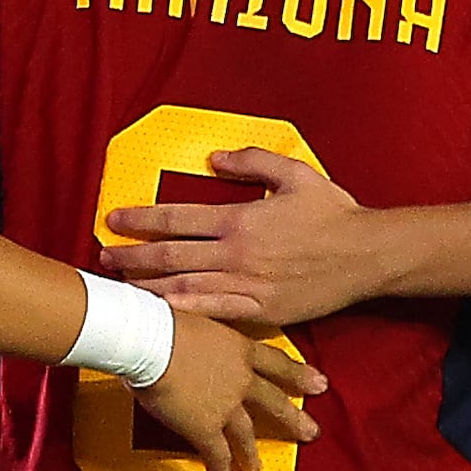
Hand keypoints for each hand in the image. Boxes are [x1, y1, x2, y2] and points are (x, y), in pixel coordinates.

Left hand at [98, 147, 390, 323]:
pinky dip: (186, 313)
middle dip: (133, 257)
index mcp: (241, 219)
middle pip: (172, 257)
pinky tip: (162, 313)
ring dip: (149, 286)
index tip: (113, 219)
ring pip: (187, 288)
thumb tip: (213, 157)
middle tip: (103, 257)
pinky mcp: (262, 311)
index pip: (178, 219)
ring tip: (122, 286)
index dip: (141, 220)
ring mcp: (249, 286)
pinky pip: (216, 313)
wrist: (367, 256)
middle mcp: (238, 255)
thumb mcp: (294, 173)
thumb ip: (251, 161)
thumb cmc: (332, 213)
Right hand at [125, 311, 323, 470]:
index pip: (276, 363)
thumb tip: (187, 335)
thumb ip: (201, 333)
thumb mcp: (195, 317)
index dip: (299, 375)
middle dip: (293, 419)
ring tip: (255, 467)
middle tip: (310, 431)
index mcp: (239, 348)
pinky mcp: (206, 429)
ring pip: (245, 435)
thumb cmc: (162, 321)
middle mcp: (241, 378)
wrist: (151, 340)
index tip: (318, 383)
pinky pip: (218, 458)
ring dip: (250, 454)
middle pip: (274, 402)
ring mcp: (226, 406)